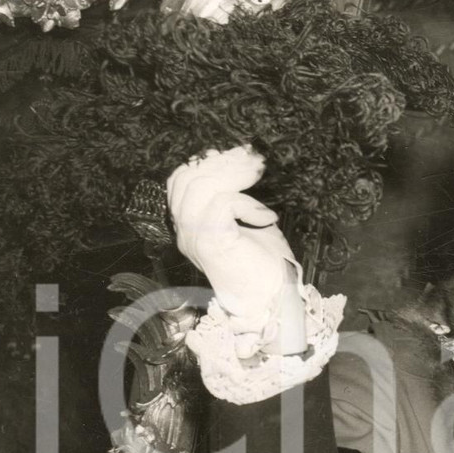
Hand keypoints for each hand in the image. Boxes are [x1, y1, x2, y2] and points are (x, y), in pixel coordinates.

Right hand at [167, 146, 305, 354]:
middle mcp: (186, 233)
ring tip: (258, 176)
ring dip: (234, 175)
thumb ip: (235, 197)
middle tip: (252, 158)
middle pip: (186, 179)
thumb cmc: (265, 264)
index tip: (238, 153)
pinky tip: (265, 217)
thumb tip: (239, 166)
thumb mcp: (249, 221)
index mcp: (190, 227)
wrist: (273, 299)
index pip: (181, 181)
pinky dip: (246, 204)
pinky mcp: (212, 243)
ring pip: (200, 187)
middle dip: (221, 162)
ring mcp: (195, 239)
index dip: (207, 161)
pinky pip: (221, 204)